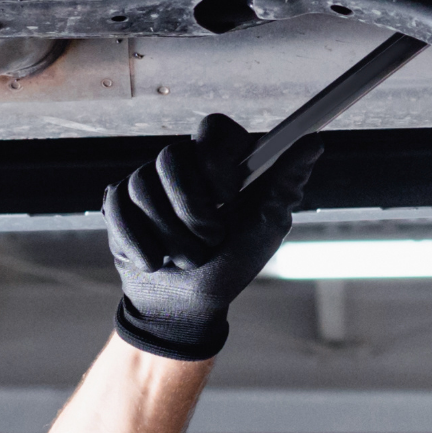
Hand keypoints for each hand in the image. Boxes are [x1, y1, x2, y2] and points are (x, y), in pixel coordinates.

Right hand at [104, 113, 322, 361]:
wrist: (186, 304)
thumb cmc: (232, 263)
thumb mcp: (265, 227)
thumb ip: (285, 183)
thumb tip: (313, 142)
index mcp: (224, 163)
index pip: (214, 128)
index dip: (215, 159)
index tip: (229, 195)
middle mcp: (185, 164)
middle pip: (171, 157)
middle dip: (192, 211)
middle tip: (210, 239)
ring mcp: (148, 180)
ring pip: (143, 186)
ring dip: (171, 236)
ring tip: (188, 257)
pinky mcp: (118, 201)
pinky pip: (117, 207)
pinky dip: (141, 243)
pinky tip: (156, 260)